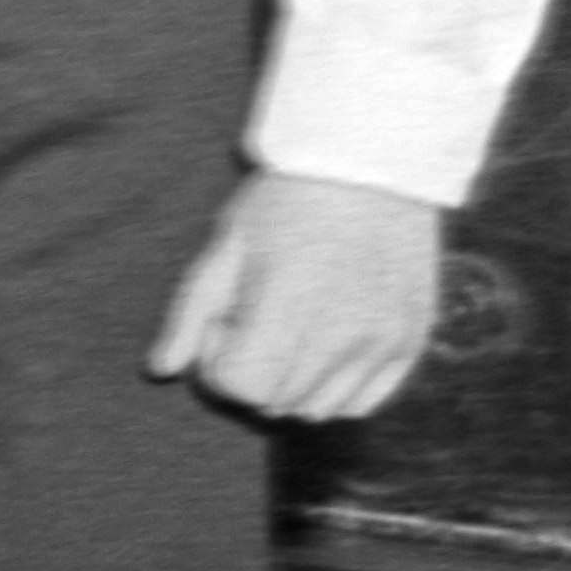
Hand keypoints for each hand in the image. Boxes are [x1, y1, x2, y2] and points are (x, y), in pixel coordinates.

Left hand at [151, 169, 443, 423]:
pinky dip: (337, 387)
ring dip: (293, 384)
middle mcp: (341, 334)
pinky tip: (329, 338)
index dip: (218, 361)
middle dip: (253, 372)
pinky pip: (362, 402)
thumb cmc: (286, 199)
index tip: (226, 320)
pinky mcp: (410, 341)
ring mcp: (381, 342)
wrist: (371, 160)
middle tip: (261, 315)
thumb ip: (190, 312)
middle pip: (275, 405)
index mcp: (288, 306)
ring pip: (317, 410)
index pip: (240, 387)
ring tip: (296, 324)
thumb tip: (160, 370)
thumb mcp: (227, 243)